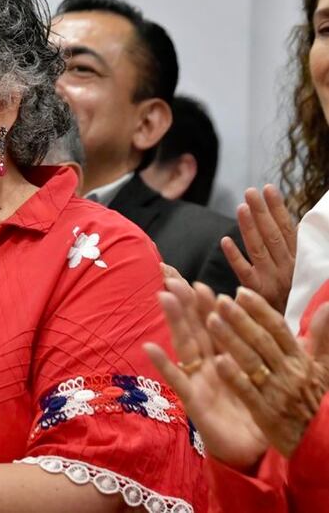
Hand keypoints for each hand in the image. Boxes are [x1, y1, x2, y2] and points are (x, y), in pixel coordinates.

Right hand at [144, 266, 268, 469]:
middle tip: (172, 277)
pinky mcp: (194, 400)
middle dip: (184, 303)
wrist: (254, 451)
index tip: (196, 282)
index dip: (205, 304)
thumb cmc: (258, 411)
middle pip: (195, 328)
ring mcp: (199, 380)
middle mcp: (209, 365)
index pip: (215, 324)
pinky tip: (150, 347)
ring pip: (186, 344)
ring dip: (174, 320)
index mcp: (226, 357)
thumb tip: (293, 319)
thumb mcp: (269, 375)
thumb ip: (276, 346)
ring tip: (164, 296)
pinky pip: (178, 379)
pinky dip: (163, 363)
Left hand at [204, 288, 328, 457]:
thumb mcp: (321, 369)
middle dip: (240, 319)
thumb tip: (328, 306)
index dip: (259, 309)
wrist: (316, 442)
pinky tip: (217, 361)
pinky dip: (234, 376)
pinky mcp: (266, 412)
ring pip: (252, 361)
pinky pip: (248, 391)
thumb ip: (321, 337)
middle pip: (262, 340)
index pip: (278, 329)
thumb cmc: (312, 401)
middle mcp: (289, 372)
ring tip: (211, 320)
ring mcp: (277, 392)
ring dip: (231, 339)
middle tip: (219, 300)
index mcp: (300, 360)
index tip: (240, 292)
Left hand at [220, 185, 296, 310]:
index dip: (278, 209)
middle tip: (251, 191)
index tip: (268, 189)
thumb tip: (285, 226)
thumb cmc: (294, 303)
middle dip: (262, 211)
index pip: (287, 230)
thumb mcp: (301, 278)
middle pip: (272, 236)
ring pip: (259, 249)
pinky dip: (235, 257)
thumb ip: (293, 254)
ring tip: (242, 206)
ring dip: (250, 227)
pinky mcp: (256, 294)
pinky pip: (244, 273)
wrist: (292, 337)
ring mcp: (272, 281)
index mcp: (300, 263)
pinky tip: (225, 241)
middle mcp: (287, 270)